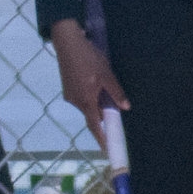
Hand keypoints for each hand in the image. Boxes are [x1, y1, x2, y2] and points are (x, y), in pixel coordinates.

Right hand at [50, 19, 127, 140]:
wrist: (67, 42)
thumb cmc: (88, 58)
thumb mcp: (106, 74)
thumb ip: (116, 92)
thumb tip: (125, 107)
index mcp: (86, 100)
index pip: (95, 125)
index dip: (101, 138)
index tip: (107, 150)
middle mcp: (76, 101)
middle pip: (91, 115)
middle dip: (102, 117)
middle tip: (115, 115)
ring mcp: (70, 94)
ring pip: (87, 105)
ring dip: (96, 104)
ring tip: (105, 92)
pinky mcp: (68, 87)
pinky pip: (81, 98)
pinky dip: (90, 97)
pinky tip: (95, 85)